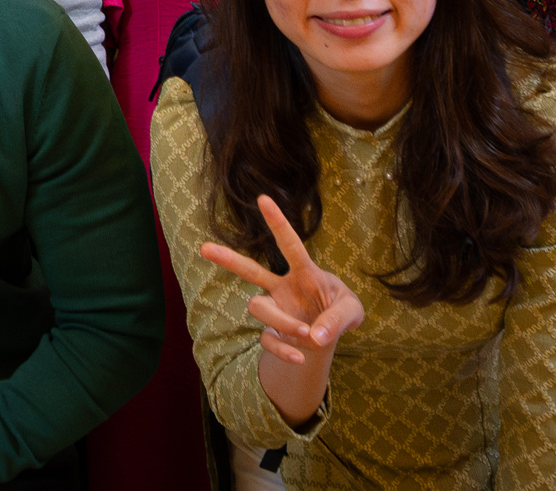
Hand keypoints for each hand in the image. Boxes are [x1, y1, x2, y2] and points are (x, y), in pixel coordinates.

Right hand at [199, 195, 363, 429]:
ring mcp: (275, 309)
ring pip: (258, 307)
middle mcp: (283, 287)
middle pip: (251, 271)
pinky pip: (267, 339)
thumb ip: (338, 320)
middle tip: (204, 248)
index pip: (290, 245)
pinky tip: (299, 357)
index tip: (262, 198)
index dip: (277, 222)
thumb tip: (315, 336)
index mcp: (304, 273)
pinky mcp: (273, 332)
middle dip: (228, 259)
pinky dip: (283, 349)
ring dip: (281, 321)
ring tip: (306, 334)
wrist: (329, 337)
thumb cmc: (340, 312)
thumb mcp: (352, 311)